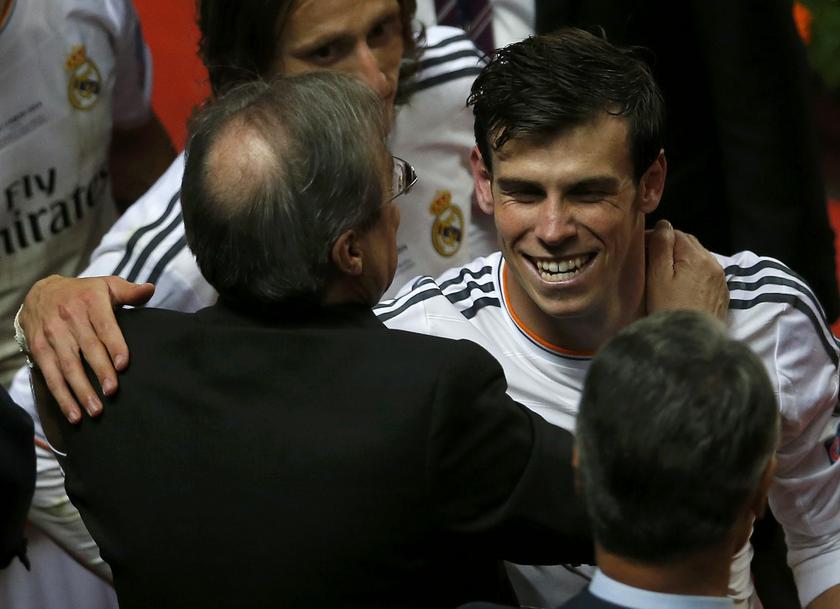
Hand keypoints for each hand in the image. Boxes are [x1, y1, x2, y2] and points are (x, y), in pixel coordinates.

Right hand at [20, 275, 154, 422]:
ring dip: (80, 390)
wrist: (41, 292)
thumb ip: (130, 291)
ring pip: (68, 365)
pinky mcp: (39, 349)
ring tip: (95, 410)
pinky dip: (62, 396)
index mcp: (90, 301)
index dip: (114, 345)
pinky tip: (74, 414)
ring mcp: (53, 334)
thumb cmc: (84, 293)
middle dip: (100, 371)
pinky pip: (50, 375)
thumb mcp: (107, 285)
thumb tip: (150, 289)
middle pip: (87, 348)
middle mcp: (69, 317)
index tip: (123, 365)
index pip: (104, 326)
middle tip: (112, 391)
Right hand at [645, 220, 728, 318]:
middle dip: (671, 247)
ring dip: (683, 260)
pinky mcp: (723, 294)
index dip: (658, 237)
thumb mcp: (657, 277)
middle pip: (690, 244)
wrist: (690, 344)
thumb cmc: (668, 309)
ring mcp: (721, 279)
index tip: (642, 250)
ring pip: (699, 258)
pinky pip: (707, 274)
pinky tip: (681, 286)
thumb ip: (661, 247)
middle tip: (651, 261)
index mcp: (697, 257)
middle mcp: (713, 263)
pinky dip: (694, 273)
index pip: (676, 233)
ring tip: (665, 274)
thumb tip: (664, 224)